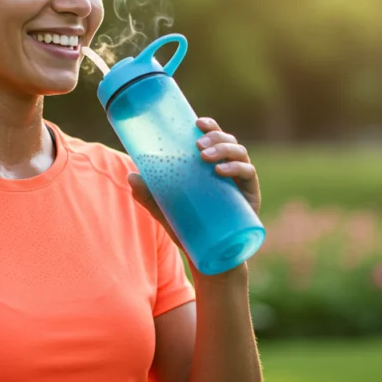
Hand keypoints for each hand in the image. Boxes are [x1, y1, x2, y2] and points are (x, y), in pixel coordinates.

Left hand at [128, 117, 262, 238]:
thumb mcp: (165, 211)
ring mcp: (240, 182)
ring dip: (224, 150)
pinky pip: (248, 174)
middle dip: (215, 137)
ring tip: (206, 158)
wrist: (209, 259)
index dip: (210, 126)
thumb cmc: (188, 229)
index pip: (214, 138)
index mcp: (212, 166)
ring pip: (240, 153)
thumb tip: (131, 176)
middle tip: (198, 146)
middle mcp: (229, 169)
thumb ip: (148, 196)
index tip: (197, 122)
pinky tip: (221, 171)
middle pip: (229, 141)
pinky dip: (237, 168)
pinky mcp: (250, 196)